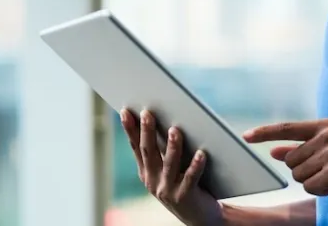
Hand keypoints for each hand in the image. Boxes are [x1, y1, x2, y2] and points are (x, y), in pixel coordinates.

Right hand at [120, 109, 222, 225]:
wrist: (199, 216)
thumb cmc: (183, 184)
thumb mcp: (167, 168)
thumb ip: (162, 149)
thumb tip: (162, 118)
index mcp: (146, 172)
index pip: (136, 146)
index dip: (130, 129)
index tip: (125, 111)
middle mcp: (153, 181)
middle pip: (149, 152)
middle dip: (147, 132)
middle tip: (147, 113)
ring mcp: (168, 190)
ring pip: (169, 164)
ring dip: (172, 147)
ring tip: (175, 130)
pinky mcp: (185, 197)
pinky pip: (191, 178)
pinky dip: (195, 165)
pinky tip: (201, 153)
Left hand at [244, 118, 327, 204]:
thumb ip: (301, 149)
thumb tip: (274, 151)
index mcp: (325, 126)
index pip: (287, 128)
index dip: (264, 133)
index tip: (246, 136)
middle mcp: (327, 136)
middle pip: (291, 160)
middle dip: (305, 171)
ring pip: (299, 175)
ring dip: (313, 182)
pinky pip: (310, 186)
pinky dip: (321, 191)